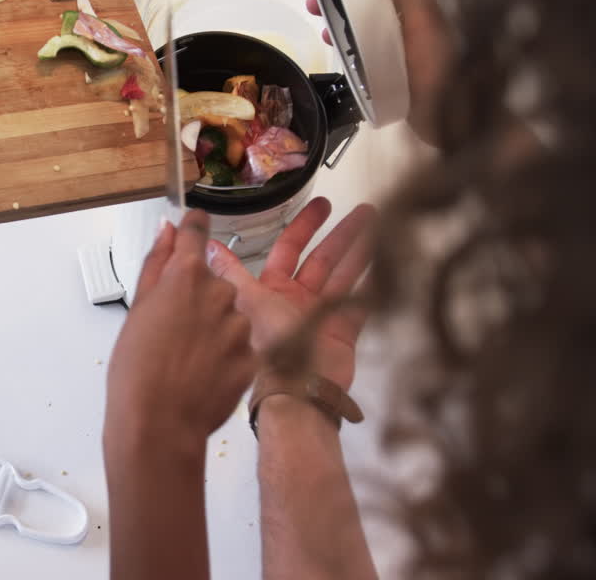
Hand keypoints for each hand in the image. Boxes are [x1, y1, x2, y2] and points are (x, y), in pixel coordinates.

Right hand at [105, 211, 255, 451]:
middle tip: (174, 328)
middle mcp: (220, 293)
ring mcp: (240, 326)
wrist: (159, 424)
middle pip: (214, 282)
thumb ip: (156, 263)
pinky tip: (204, 374)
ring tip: (189, 357)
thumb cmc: (136, 368)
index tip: (193, 224)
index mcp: (186, 276)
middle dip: (199, 296)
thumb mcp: (137, 309)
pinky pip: (240, 346)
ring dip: (215, 327)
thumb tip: (167, 228)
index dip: (193, 228)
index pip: (197, 234)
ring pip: (230, 315)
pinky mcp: (253, 356)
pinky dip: (226, 355)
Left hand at [206, 198, 374, 390]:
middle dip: (341, 233)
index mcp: (271, 290)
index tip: (321, 204)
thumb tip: (208, 247)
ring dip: (360, 249)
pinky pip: (361, 299)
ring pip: (344, 273)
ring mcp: (322, 313)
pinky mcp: (343, 329)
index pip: (289, 248)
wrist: (296, 390)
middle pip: (323, 257)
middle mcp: (296, 299)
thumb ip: (231, 273)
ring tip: (381, 225)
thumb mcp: (244, 302)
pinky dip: (371, 282)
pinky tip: (387, 260)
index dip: (304, 226)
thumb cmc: (267, 346)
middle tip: (362, 210)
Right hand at [307, 0, 452, 145]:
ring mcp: (400, 39)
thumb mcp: (425, 27)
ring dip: (337, 6)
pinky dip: (344, 34)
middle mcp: (409, 16)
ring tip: (313, 10)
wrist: (454, 121)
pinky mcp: (392, 62)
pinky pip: (362, 39)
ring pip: (363, 12)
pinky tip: (332, 41)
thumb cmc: (440, 76)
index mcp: (417, 1)